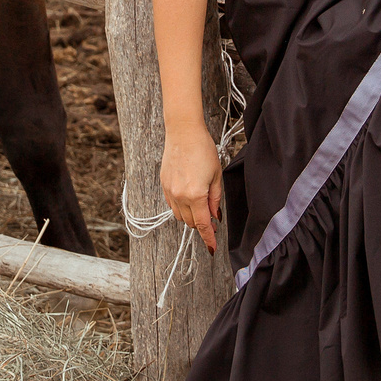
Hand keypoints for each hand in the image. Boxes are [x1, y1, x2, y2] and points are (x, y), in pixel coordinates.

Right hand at [161, 124, 223, 252]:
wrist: (183, 133)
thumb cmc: (203, 150)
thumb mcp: (216, 175)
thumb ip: (216, 199)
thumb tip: (215, 216)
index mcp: (195, 195)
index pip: (203, 225)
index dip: (209, 238)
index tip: (212, 248)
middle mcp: (180, 196)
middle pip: (190, 222)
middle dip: (202, 223)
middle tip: (212, 216)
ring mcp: (169, 191)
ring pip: (180, 216)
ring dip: (191, 216)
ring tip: (200, 204)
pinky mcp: (164, 185)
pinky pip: (172, 205)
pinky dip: (181, 207)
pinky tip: (189, 197)